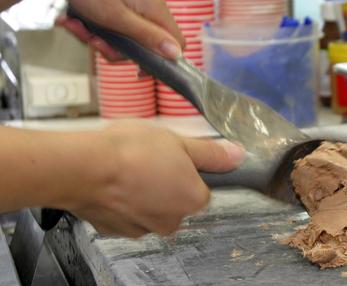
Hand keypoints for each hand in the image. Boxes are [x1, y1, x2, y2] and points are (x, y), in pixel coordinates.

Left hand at [29, 0, 184, 59]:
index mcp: (155, 7)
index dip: (161, 60)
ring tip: (76, 25)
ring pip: (128, 31)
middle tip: (91, 41)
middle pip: (146, 40)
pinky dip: (99, 23)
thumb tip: (177, 53)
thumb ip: (148, 37)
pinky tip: (78, 18)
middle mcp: (152, 1)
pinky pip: (119, 18)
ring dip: (101, 36)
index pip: (175, 42)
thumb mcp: (116, 17)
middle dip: (116, 47)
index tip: (136, 69)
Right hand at [65, 122, 244, 237]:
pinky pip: (125, 213)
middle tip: (149, 158)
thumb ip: (211, 153)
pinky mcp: (115, 230)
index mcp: (193, 200)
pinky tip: (113, 181)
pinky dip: (121, 200)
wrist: (84, 167)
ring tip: (128, 167)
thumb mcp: (180, 142)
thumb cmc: (132, 151)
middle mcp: (171, 221)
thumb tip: (236, 156)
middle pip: (175, 199)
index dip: (188, 168)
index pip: (200, 187)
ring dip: (142, 191)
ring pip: (149, 207)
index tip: (173, 156)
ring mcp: (142, 228)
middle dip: (164, 181)